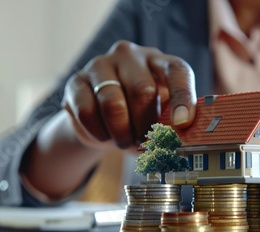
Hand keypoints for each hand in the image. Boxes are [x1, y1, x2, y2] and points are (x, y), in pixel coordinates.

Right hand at [62, 40, 196, 148]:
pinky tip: (104, 136)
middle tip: (145, 142)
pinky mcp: (76, 81)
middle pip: (142, 91)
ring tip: (124, 142)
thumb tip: (175, 148)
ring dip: (121, 133)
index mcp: (159, 62)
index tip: (183, 124)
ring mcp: (100, 64)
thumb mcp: (159, 120)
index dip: (182, 98)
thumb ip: (170, 128)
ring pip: (112, 104)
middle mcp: (131, 56)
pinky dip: (98, 133)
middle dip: (145, 126)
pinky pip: (86, 111)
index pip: (177, 72)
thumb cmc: (139, 118)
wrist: (102, 120)